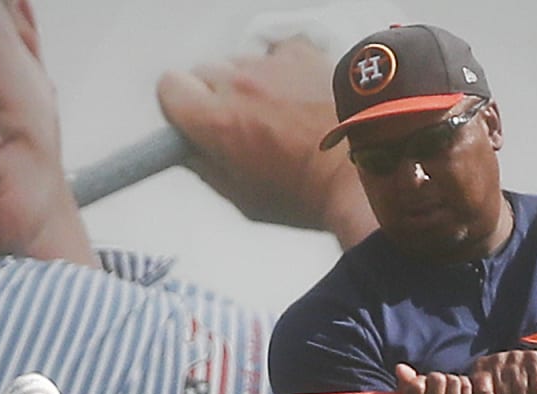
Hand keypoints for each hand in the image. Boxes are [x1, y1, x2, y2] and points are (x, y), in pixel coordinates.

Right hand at [156, 37, 376, 248]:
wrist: (367, 172)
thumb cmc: (308, 196)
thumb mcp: (244, 199)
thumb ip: (206, 168)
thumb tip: (188, 149)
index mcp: (216, 121)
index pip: (169, 87)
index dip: (183, 105)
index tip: (197, 120)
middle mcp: (238, 84)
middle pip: (204, 72)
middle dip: (217, 95)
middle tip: (246, 124)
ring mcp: (273, 65)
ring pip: (243, 60)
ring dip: (254, 82)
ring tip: (284, 113)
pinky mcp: (304, 53)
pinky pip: (279, 51)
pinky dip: (286, 68)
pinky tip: (304, 94)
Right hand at [395, 364, 497, 393]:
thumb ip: (405, 386)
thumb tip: (401, 367)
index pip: (416, 386)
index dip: (420, 381)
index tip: (422, 388)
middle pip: (437, 379)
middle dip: (437, 380)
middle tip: (438, 392)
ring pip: (454, 380)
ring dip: (453, 383)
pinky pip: (468, 386)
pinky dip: (465, 388)